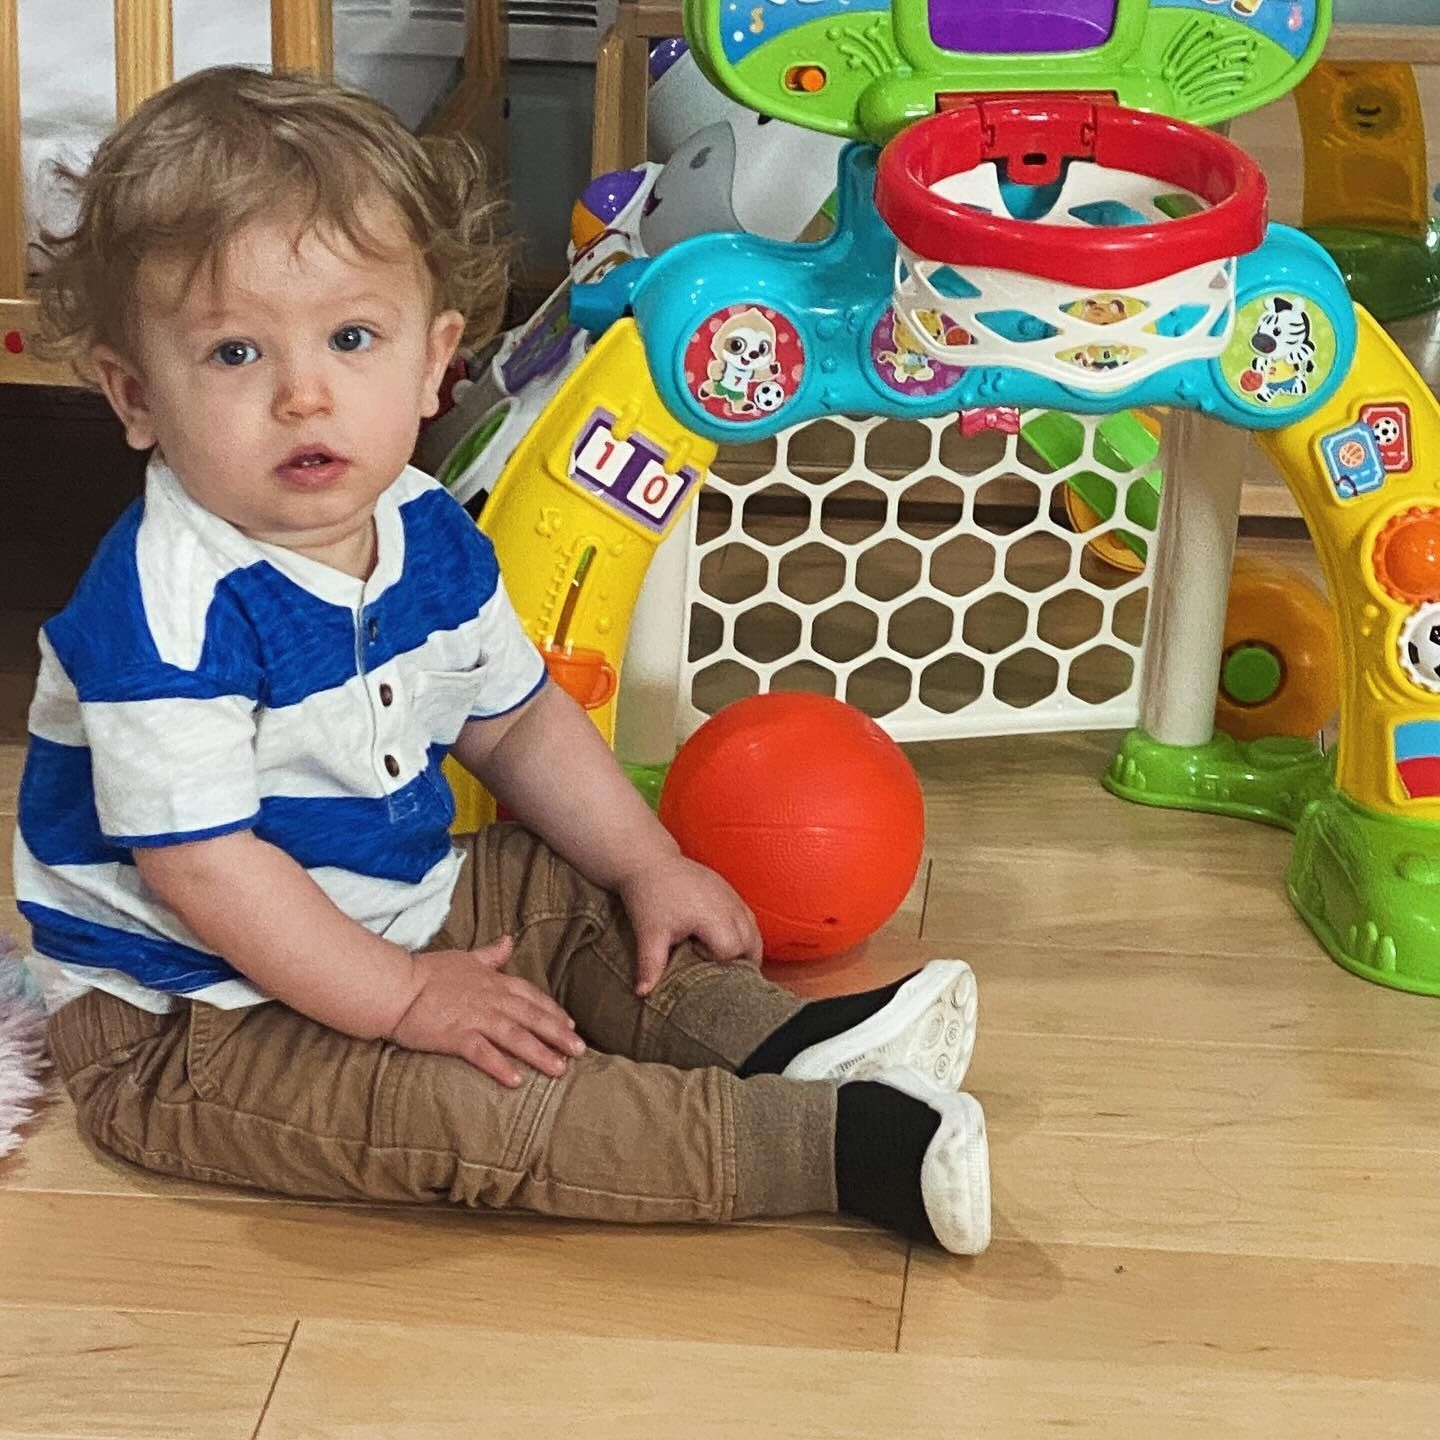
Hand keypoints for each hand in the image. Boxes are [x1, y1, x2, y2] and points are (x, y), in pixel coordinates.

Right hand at [389, 936, 586, 1086]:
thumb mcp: (465, 957)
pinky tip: (517, 1080)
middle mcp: (490, 999)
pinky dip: (501, 1066)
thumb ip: (490, 954)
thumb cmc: (427, 972)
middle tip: (580, 1051)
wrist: (395, 986)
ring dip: (540, 1053)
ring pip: (515, 1036)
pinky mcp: (455, 1036)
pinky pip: (483, 1053)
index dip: (552, 1011)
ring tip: (559, 1069)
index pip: (531, 996)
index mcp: (493, 981)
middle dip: (558, 1034)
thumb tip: (509, 941)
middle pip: (531, 1017)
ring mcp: (474, 1018)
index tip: (571, 1026)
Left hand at [618, 855, 762, 996]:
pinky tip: (719, 936)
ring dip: (743, 947)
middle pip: (752, 944)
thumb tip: (643, 994)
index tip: (693, 952)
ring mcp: (732, 896)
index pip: (732, 951)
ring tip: (717, 953)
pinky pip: (748, 917)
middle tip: (710, 960)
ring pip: (755, 931)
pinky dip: (742, 932)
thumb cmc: (649, 896)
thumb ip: (651, 965)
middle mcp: (729, 906)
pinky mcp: (730, 891)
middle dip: (736, 958)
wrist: (650, 861)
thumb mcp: (649, 933)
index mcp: (713, 916)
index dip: (715, 960)